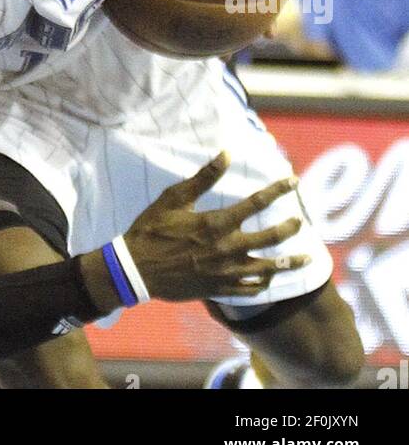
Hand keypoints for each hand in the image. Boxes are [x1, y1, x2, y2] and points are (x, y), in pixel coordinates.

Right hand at [124, 151, 308, 300]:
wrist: (137, 270)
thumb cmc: (152, 229)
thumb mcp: (174, 198)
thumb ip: (203, 177)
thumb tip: (226, 154)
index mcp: (217, 222)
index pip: (257, 202)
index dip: (278, 189)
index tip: (293, 180)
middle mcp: (228, 248)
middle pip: (271, 237)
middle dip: (290, 227)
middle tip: (301, 220)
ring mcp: (226, 272)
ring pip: (268, 268)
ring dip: (290, 263)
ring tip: (307, 258)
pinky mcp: (220, 289)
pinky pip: (251, 289)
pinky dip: (264, 283)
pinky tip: (271, 278)